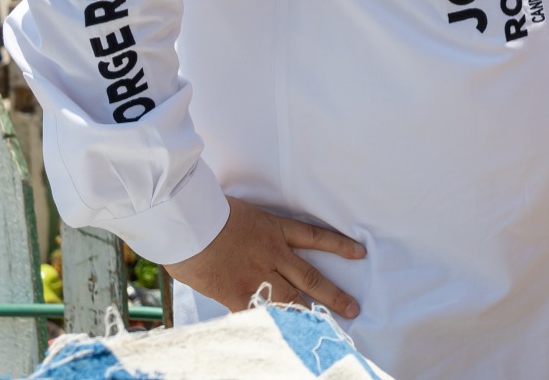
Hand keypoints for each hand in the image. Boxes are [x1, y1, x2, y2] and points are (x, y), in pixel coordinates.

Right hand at [164, 196, 365, 318]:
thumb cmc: (205, 211)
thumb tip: (243, 239)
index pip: (315, 237)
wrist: (189, 223)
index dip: (339, 245)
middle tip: (353, 307)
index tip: (359, 252)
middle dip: (334, 294)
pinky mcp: (238, 294)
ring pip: (292, 299)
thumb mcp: (237, 212)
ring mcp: (257, 276)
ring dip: (311, 314)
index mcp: (274, 229)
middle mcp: (273, 254)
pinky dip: (274, 325)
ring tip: (330, 327)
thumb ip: (248, 229)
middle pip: (311, 277)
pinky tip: (288, 336)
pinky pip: (261, 313)